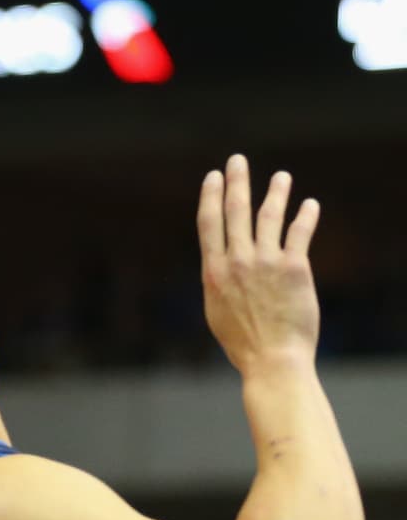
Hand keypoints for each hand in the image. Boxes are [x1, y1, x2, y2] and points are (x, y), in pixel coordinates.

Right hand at [198, 156, 321, 373]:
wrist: (271, 358)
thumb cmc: (243, 343)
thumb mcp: (216, 311)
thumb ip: (218, 282)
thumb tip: (220, 264)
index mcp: (214, 271)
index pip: (209, 223)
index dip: (210, 196)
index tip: (213, 176)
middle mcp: (237, 261)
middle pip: (235, 211)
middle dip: (236, 182)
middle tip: (237, 161)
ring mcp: (266, 262)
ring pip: (269, 216)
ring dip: (276, 192)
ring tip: (281, 177)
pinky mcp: (294, 268)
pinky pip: (300, 233)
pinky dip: (305, 216)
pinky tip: (309, 204)